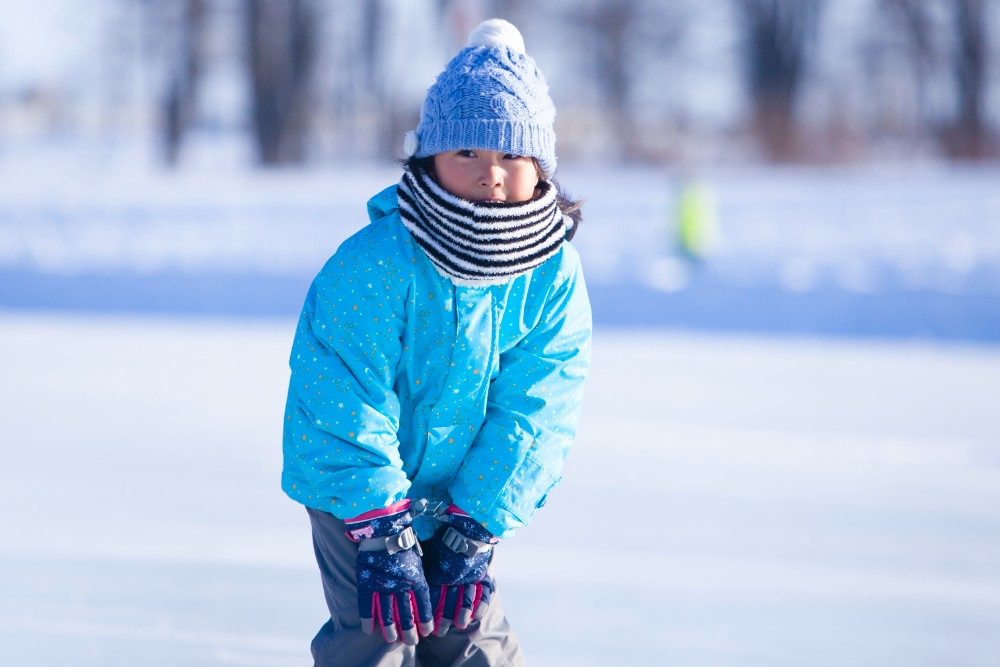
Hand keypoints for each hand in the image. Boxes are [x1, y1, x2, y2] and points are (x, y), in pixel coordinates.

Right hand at [345, 500, 434, 644]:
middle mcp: (402, 586)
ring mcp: (384, 585)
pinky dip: (368, 618)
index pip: (423, 605)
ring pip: (387, 614)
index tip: (427, 632)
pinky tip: (370, 630)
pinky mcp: (367, 582)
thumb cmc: (404, 540)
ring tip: (392, 639)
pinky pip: (367, 605)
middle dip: (409, 630)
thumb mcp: (419, 557)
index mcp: (417, 578)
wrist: (385, 526)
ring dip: (390, 629)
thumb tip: (426, 589)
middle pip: (407, 614)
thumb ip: (421, 575)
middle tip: (411, 641)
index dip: (425, 620)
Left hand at [422, 506, 498, 634]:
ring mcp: (470, 576)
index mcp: (439, 572)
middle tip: (439, 632)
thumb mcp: (430, 546)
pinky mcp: (482, 572)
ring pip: (465, 600)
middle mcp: (454, 578)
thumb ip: (423, 560)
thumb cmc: (445, 533)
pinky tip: (477, 614)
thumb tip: (408, 569)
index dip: (429, 612)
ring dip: (461, 614)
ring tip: (458, 626)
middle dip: (443, 619)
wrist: (468, 522)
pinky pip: (484, 592)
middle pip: (448, 603)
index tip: (425, 624)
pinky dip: (481, 604)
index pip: (432, 598)